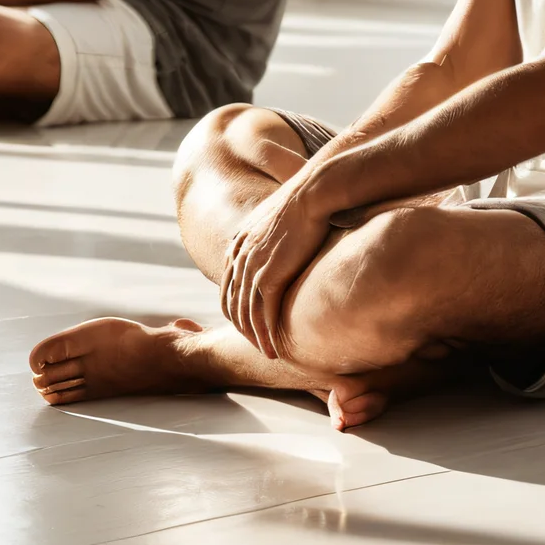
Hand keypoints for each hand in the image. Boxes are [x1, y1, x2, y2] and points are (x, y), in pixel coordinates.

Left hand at [221, 172, 333, 357]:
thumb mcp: (280, 217)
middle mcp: (239, 256)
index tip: (250, 323)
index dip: (237, 308)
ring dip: (256, 337)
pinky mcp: (269, 275)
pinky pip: (263, 314)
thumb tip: (287, 241)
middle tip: (258, 345)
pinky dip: (267, 334)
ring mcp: (252, 267)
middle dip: (244, 328)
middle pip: (233, 303)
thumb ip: (274, 235)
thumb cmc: (307, 200)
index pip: (229, 285)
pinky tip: (276, 348)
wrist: (315, 191)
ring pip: (246, 313)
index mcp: (239, 243)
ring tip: (268, 354)